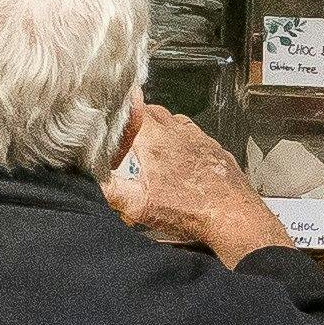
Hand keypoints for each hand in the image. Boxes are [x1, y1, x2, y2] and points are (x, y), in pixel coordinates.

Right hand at [104, 98, 286, 264]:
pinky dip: (184, 141)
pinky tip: (181, 160)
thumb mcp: (138, 205)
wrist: (232, 216)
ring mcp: (200, 138)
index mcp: (154, 139)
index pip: (132, 108)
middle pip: (153, 111)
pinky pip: (195, 136)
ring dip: (161, 128)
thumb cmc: (188, 211)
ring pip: (175, 121)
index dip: (119, 115)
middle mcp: (177, 132)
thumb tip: (90, 178)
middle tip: (128, 139)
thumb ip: (110, 189)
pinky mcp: (215, 150)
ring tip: (152, 149)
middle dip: (137, 120)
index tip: (112, 126)